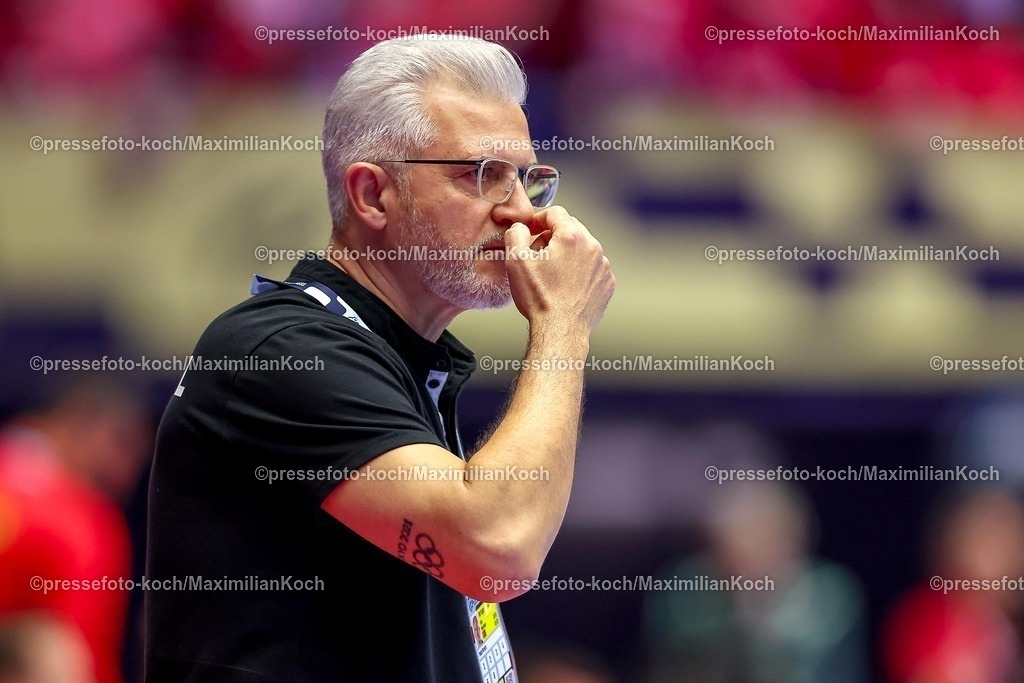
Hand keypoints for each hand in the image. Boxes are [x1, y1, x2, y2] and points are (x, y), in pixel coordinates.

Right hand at [503, 207, 614, 333]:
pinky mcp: (606, 282)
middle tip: (537, 253)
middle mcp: (592, 247)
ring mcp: (602, 266)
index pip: (555, 212)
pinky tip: (565, 284)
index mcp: (571, 237)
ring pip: (582, 248)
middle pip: (571, 228)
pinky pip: (592, 267)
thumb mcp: (516, 261)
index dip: (538, 219)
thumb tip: (520, 227)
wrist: (560, 330)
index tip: (530, 230)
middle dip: (552, 235)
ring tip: (551, 272)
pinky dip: (579, 270)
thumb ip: (515, 234)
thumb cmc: (540, 299)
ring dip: (567, 253)